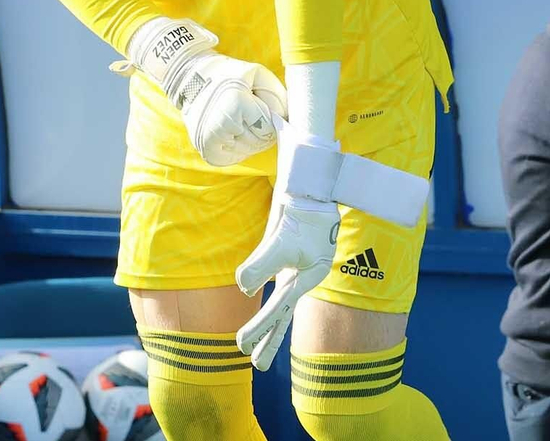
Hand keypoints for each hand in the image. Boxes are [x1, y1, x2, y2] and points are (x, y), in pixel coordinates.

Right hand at [115, 18, 287, 166]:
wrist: (190, 78)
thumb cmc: (229, 74)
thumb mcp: (257, 74)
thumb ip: (279, 96)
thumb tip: (288, 122)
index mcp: (235, 104)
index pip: (268, 128)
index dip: (269, 118)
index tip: (258, 105)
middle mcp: (220, 126)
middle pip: (260, 142)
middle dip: (261, 129)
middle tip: (249, 112)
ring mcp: (210, 141)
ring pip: (249, 152)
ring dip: (250, 138)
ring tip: (238, 119)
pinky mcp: (206, 152)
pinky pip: (235, 158)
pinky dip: (238, 147)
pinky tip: (231, 131)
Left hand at [234, 194, 339, 370]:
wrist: (307, 184)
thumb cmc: (301, 213)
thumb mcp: (281, 241)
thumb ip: (260, 266)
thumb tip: (242, 287)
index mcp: (307, 277)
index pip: (280, 309)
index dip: (261, 328)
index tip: (243, 346)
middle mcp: (299, 275)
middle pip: (283, 314)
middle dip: (269, 339)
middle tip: (256, 365)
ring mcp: (289, 265)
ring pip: (275, 299)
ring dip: (263, 321)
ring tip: (247, 344)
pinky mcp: (278, 251)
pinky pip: (264, 273)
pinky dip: (254, 281)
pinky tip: (247, 288)